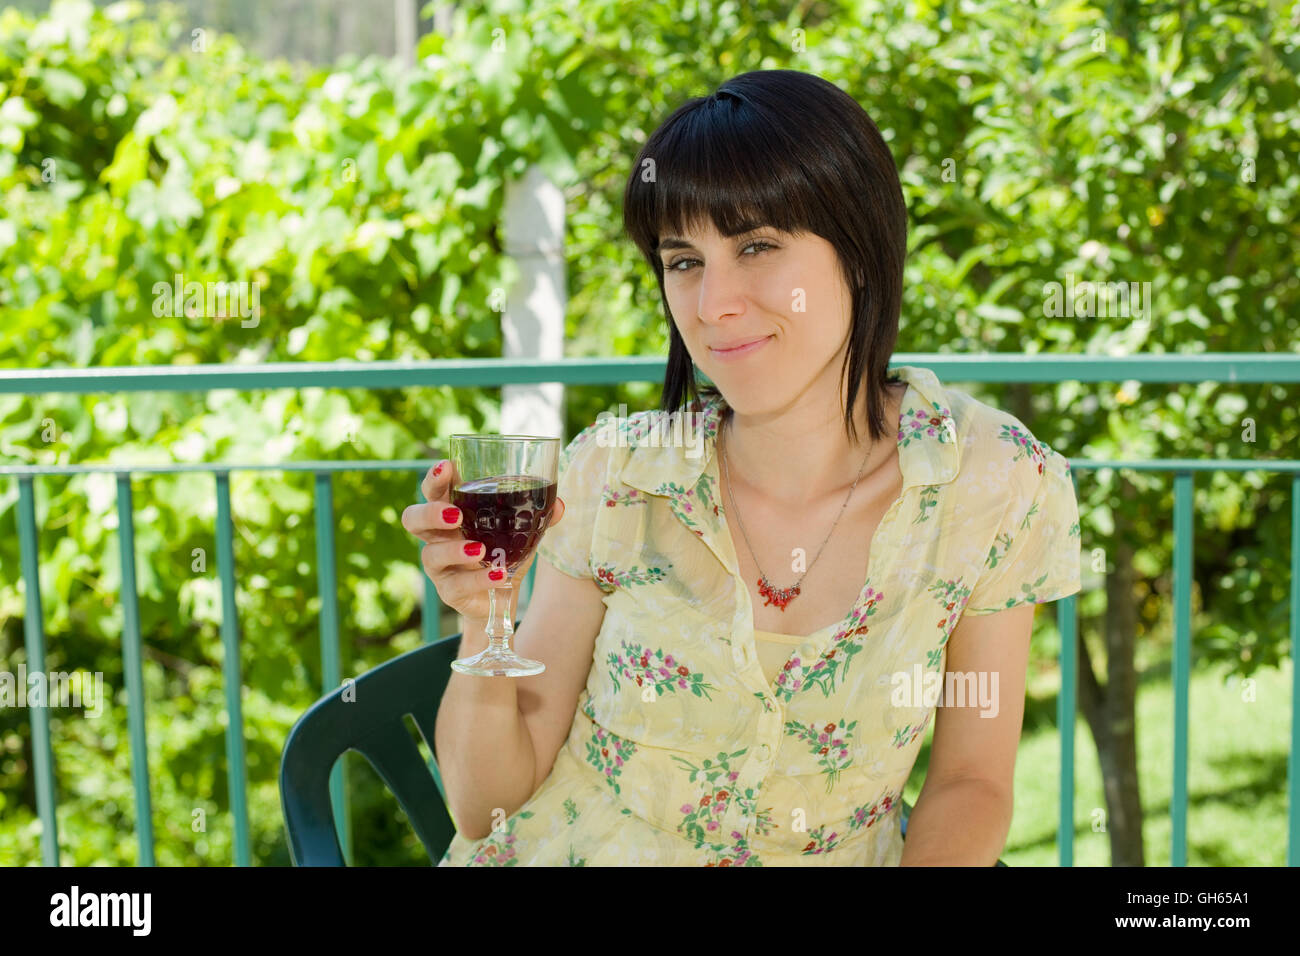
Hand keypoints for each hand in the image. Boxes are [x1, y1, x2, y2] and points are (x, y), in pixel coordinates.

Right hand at [401, 458, 565, 620]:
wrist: (500, 598)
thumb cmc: (503, 553)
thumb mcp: (522, 531)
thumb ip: (538, 515)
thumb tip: (558, 504)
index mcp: (451, 512)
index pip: (433, 491)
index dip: (434, 479)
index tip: (447, 467)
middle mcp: (438, 537)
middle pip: (412, 519)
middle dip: (429, 513)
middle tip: (454, 513)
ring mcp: (440, 565)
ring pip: (430, 554)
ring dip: (454, 550)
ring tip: (479, 549)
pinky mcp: (449, 591)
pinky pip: (457, 585)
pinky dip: (479, 579)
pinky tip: (498, 575)